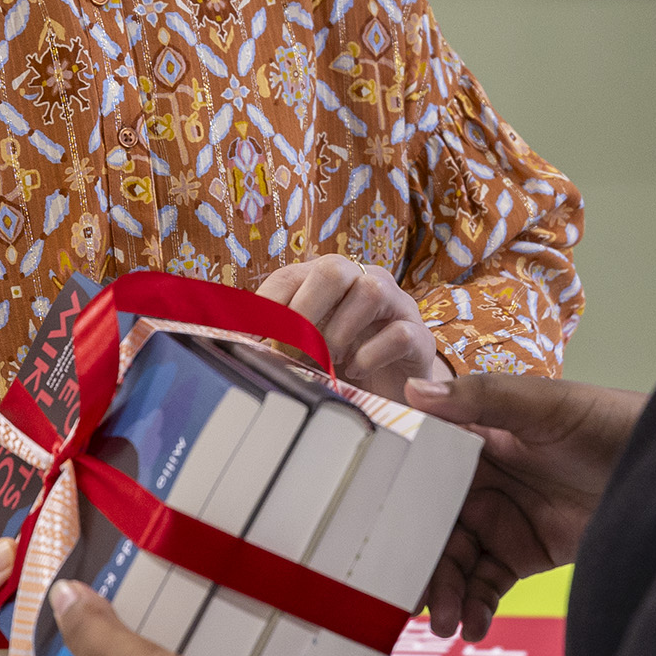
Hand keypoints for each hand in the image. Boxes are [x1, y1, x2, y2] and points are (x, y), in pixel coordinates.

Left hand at [259, 255, 448, 398]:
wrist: (395, 386)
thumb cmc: (343, 361)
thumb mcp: (304, 348)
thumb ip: (277, 340)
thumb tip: (236, 346)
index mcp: (327, 280)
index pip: (289, 276)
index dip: (266, 307)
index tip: (249, 341)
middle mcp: (362, 281)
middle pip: (333, 270)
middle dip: (304, 313)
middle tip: (290, 352)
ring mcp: (395, 305)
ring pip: (370, 291)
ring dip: (339, 332)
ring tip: (329, 361)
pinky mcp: (419, 336)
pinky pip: (399, 334)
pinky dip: (370, 356)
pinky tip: (355, 370)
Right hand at [400, 372, 642, 640]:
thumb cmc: (603, 421)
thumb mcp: (541, 404)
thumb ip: (481, 399)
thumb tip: (414, 391)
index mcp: (469, 438)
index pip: (414, 468)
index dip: (386, 496)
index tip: (361, 527)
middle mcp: (475, 481)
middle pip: (426, 525)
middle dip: (413, 562)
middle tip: (405, 596)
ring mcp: (497, 520)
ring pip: (451, 562)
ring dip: (442, 592)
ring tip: (444, 621)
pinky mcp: (522, 555)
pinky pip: (485, 587)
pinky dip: (475, 608)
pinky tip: (472, 626)